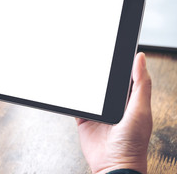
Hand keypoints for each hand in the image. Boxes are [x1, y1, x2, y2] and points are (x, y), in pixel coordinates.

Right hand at [76, 52, 151, 173]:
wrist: (113, 165)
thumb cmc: (132, 143)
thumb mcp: (140, 110)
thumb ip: (140, 85)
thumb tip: (140, 59)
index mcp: (130, 99)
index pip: (124, 76)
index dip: (119, 62)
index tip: (112, 48)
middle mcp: (113, 104)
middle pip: (103, 82)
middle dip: (97, 70)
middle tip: (90, 55)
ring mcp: (98, 111)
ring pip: (89, 91)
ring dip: (83, 83)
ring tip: (77, 67)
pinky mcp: (84, 119)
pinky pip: (76, 105)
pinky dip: (72, 97)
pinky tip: (69, 87)